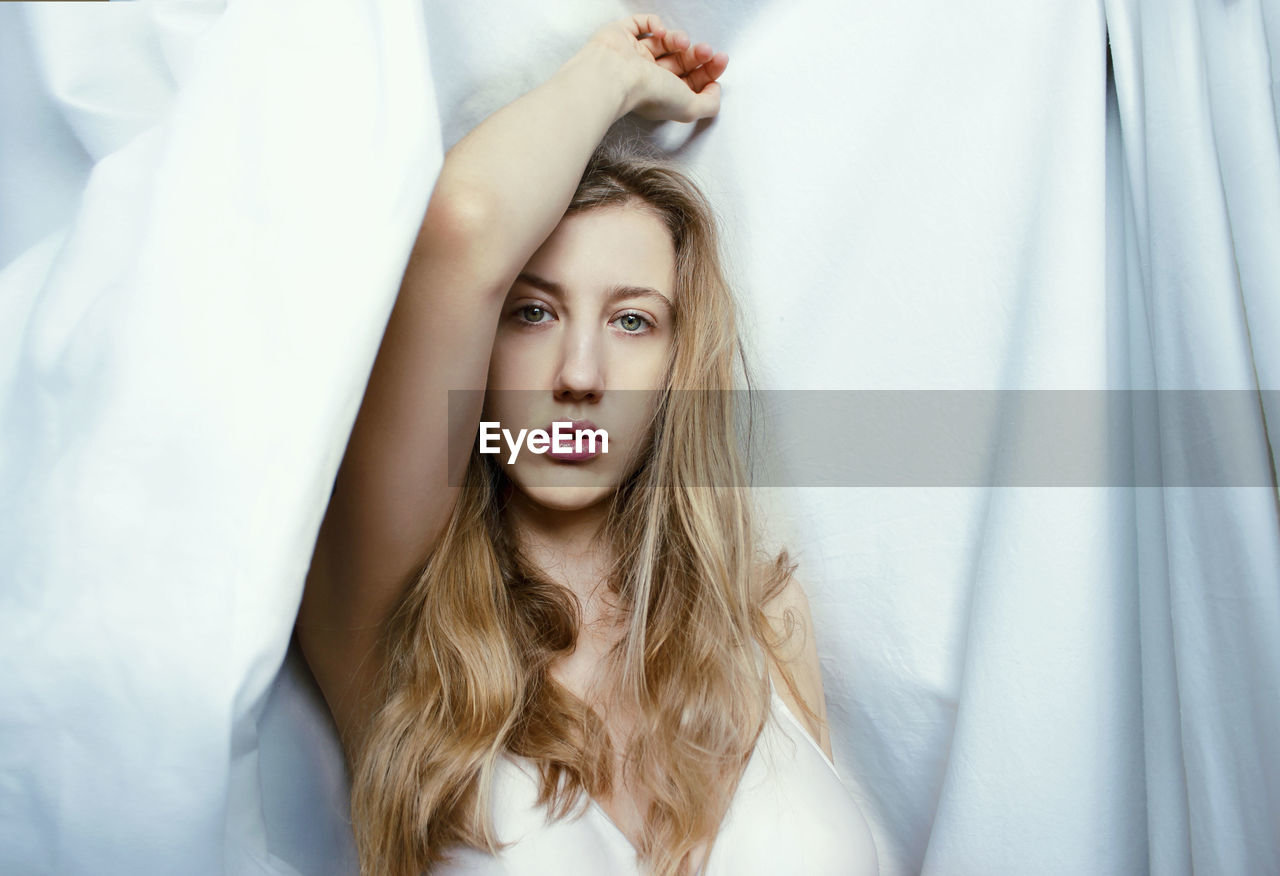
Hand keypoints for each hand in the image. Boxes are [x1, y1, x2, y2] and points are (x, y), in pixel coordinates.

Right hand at [587, 14, 728, 122]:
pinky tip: (660, 32)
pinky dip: (654, 23)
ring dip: (679, 39)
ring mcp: (634, 56)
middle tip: (707, 51)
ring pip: (664, 42)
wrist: (616, 77)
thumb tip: (715, 90)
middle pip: (680, 61)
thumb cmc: (648, 94)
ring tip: (683, 42)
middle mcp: (647, 77)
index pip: (690, 81)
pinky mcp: (622, 36)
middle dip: (698, 55)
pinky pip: (641, 24)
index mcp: (661, 95)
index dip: (708, 71)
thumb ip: (709, 104)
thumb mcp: (690, 108)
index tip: (720, 61)